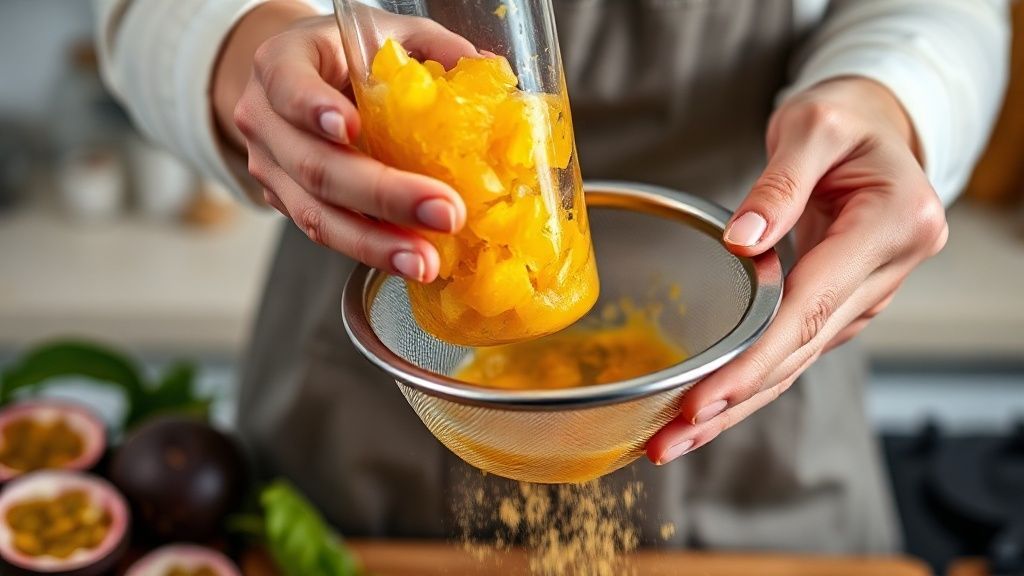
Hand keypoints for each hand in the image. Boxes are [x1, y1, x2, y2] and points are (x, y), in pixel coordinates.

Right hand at [215, 3, 477, 280]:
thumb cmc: (345, 55)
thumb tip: (491, 72)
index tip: (350, 126)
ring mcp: (272, 169)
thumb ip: (434, 48)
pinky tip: (410, 259)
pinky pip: (328, 233)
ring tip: (425, 261)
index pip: (288, 86)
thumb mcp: (386, 33)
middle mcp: (266, 120)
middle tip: (443, 213)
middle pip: (316, 167)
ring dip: (376, 244)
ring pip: (316, 216)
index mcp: (283, 64)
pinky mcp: (286, 204)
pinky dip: (371, 250)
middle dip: (384, 196)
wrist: (296, 81)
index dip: (314, 107)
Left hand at [646, 78, 948, 464]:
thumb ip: (781, 182)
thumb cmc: (846, 120)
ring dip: (732, 407)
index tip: (700, 401)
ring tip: (670, 442)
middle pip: (799, 353)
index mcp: (892, 226)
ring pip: (794, 363)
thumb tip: (743, 241)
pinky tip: (703, 408)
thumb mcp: (814, 126)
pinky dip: (745, 382)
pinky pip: (790, 349)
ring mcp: (864, 295)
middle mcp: (885, 272)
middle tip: (665, 443)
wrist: (877, 128)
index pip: (810, 310)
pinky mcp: (837, 304)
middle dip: (730, 404)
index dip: (752, 363)